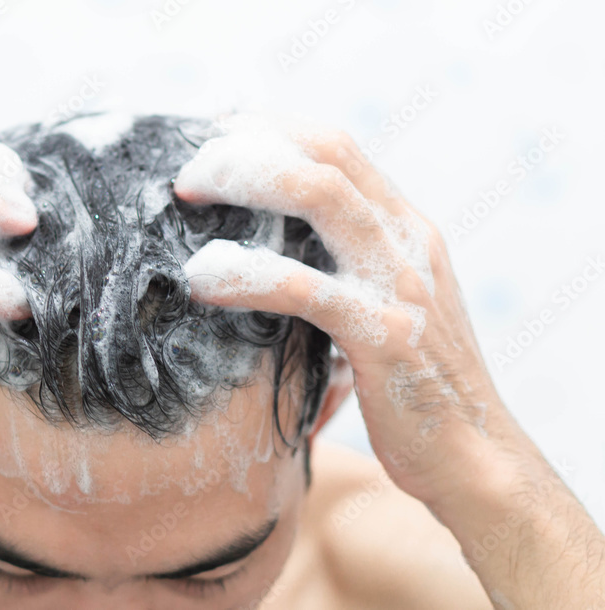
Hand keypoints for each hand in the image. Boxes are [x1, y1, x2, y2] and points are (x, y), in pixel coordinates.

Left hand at [173, 114, 510, 503]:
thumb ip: (345, 269)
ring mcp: (401, 284)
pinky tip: (201, 280)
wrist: (475, 458)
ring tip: (186, 197)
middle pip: (324, 154)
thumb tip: (272, 253)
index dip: (271, 130)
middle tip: (188, 169)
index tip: (216, 137)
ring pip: (318, 196)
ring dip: (242, 180)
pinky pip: (302, 287)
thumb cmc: (414, 385)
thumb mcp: (387, 306)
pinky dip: (243, 273)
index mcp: (407, 229)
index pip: (337, 148)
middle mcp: (409, 241)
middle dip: (247, 147)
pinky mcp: (384, 336)